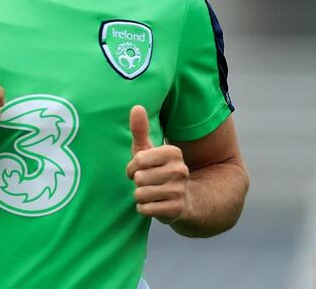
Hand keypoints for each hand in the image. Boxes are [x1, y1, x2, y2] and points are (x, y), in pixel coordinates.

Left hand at [126, 105, 189, 222]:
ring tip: (150, 192)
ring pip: (141, 194)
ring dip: (140, 196)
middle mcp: (180, 170)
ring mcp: (179, 190)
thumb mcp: (148, 150)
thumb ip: (140, 129)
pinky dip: (143, 208)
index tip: (139, 169)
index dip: (132, 166)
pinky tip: (153, 204)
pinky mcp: (176, 209)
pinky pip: (145, 209)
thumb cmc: (157, 170)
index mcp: (173, 152)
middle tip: (146, 182)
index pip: (138, 159)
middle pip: (139, 178)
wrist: (182, 199)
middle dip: (137, 182)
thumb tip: (136, 106)